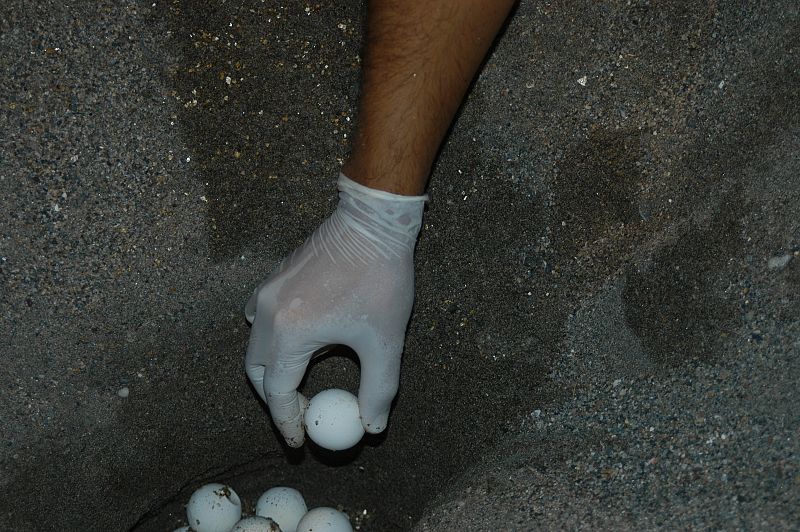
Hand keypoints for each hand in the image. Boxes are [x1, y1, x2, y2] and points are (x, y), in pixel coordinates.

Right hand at [245, 173, 426, 446]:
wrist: (373, 221)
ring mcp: (268, 290)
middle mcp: (269, 312)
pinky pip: (259, 317)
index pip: (279, 392)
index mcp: (291, 332)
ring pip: (256, 343)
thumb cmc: (381, 278)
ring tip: (303, 380)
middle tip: (299, 413)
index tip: (298, 440)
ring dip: (272, 368)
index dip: (287, 421)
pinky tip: (302, 339)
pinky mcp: (275, 275)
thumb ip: (378, 388)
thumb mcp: (385, 341)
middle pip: (257, 370)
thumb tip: (371, 425)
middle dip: (274, 398)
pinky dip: (272, 337)